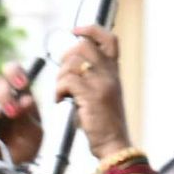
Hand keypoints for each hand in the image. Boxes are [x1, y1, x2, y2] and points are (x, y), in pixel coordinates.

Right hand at [0, 63, 43, 166]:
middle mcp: (3, 102)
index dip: (15, 74)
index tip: (20, 84)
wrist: (9, 173)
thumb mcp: (33, 134)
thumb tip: (26, 97)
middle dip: (3, 92)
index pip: (16, 75)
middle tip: (12, 109)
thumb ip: (28, 116)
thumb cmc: (25, 150)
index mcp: (21, 99)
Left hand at [46, 26, 130, 158]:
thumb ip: (91, 76)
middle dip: (66, 57)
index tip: (75, 32)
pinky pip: (67, 80)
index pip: (109, 39)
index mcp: (114, 72)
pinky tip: (61, 100)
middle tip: (63, 75)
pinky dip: (58, 90)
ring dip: (60, 76)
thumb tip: (69, 62)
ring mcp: (102, 84)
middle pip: (83, 45)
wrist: (114, 144)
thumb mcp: (102, 93)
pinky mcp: (91, 96)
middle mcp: (110, 74)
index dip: (91, 29)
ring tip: (63, 93)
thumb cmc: (104, 122)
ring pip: (72, 62)